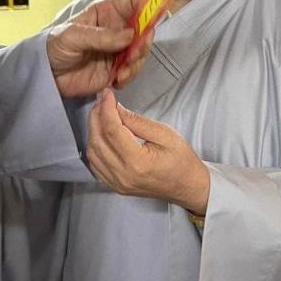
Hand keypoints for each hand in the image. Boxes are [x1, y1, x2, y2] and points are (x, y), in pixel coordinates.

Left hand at [47, 0, 150, 97]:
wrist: (46, 75)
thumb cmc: (55, 46)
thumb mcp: (73, 36)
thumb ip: (102, 36)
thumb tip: (129, 35)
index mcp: (107, 12)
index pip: (134, 2)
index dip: (149, 3)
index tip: (157, 11)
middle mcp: (117, 29)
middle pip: (144, 29)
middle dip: (144, 41)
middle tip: (134, 52)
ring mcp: (118, 50)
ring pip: (141, 51)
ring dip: (137, 61)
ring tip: (122, 70)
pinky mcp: (116, 69)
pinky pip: (132, 71)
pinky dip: (130, 75)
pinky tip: (118, 79)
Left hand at [86, 89, 210, 213]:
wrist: (188, 186)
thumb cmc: (182, 161)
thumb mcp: (165, 134)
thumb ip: (137, 121)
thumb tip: (116, 108)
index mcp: (138, 162)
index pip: (112, 130)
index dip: (106, 109)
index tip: (107, 95)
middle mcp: (123, 175)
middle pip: (98, 140)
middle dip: (96, 116)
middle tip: (102, 100)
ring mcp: (117, 183)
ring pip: (92, 153)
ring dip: (93, 130)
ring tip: (100, 114)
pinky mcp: (115, 186)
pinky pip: (95, 164)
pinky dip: (94, 146)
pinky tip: (100, 134)